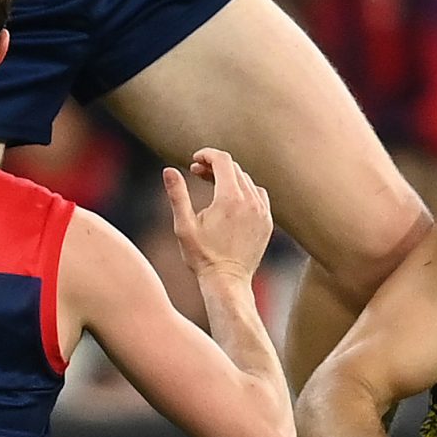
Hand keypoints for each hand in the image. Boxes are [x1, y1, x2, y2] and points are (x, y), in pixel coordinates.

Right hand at [163, 148, 272, 284]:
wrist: (227, 281)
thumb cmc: (202, 256)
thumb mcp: (184, 226)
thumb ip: (177, 195)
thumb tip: (169, 170)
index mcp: (229, 199)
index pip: (222, 160)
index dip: (207, 155)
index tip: (194, 159)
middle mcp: (250, 201)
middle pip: (234, 169)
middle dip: (214, 166)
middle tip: (196, 172)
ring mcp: (262, 212)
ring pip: (247, 181)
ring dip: (229, 178)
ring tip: (212, 185)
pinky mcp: (267, 223)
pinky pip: (259, 195)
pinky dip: (245, 191)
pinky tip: (231, 200)